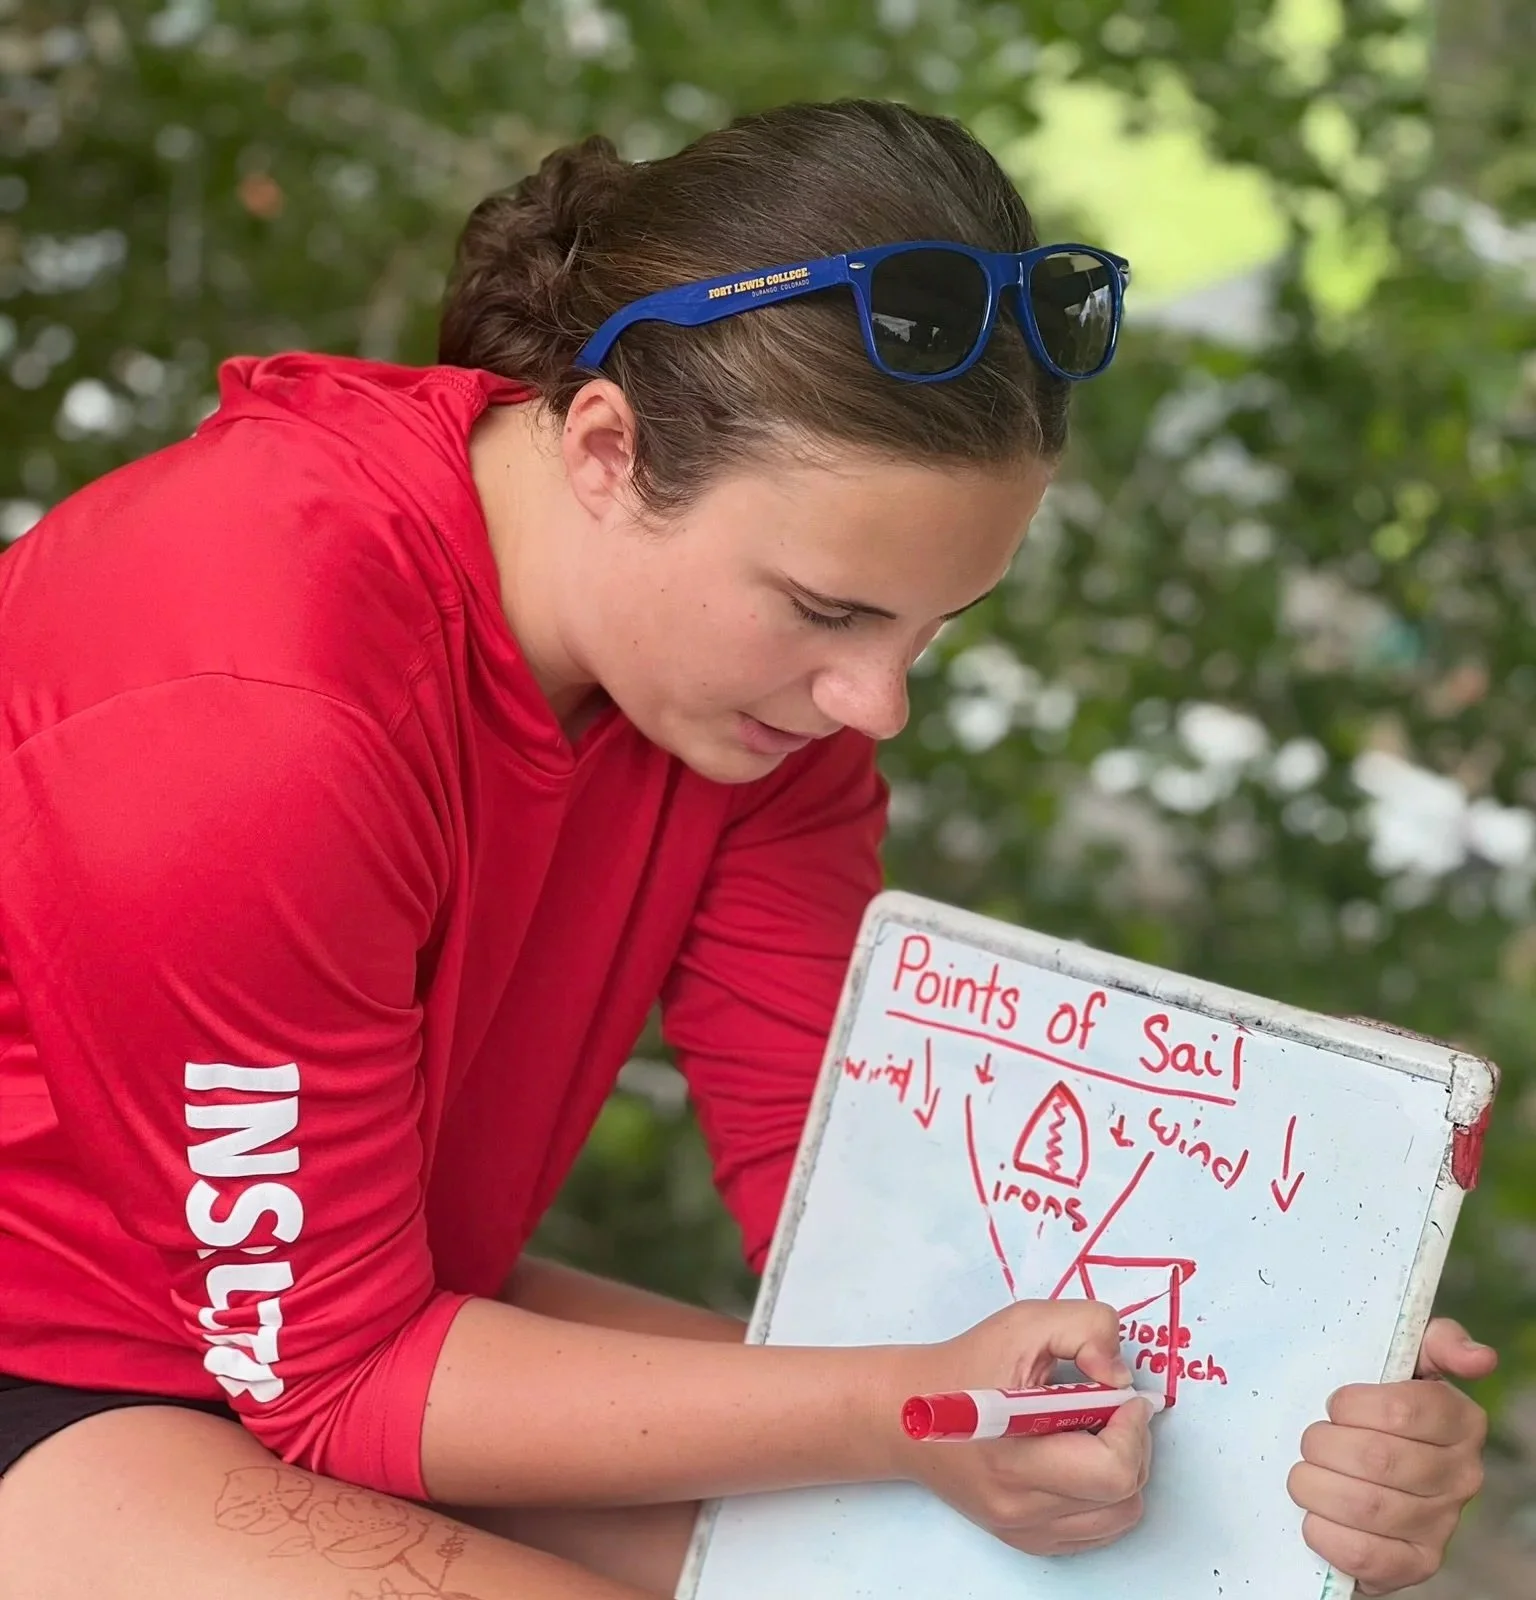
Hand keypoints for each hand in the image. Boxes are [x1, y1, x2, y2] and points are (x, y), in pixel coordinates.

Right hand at [887, 1298, 1152, 1557]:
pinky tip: (1081, 1458)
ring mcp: (1024, 1530)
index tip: (1121, 1395)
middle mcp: (1020, 1507)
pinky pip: (1098, 1531)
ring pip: (1118, 1517)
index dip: (1131, 1429)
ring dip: (1123, 1471)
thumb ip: (1084, 1328)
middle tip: (1110, 1408)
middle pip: (1123, 1496)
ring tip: (1095, 1432)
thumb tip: (1121, 1377)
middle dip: (1131, 1444)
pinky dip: (1106, 1496)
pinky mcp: (1027, 1540)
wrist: (908, 1415)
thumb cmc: (966, 1365)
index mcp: (1015, 1457)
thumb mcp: (1024, 1323)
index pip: (1111, 1471)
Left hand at [1288, 1317, 1497, 1593]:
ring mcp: (1441, 1525)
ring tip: (1305, 1476)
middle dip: (1324, 1446)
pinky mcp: (1414, 1564)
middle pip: (1377, 1459)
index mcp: (1460, 1420)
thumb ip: (1435, 1342)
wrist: (1358, 1471)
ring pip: (1367, 1507)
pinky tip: (1315, 1517)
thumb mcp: (1401, 1360)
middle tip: (1309, 1441)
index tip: (1333, 1405)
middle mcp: (1461, 1475)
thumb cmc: (1373, 1406)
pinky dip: (1327, 1534)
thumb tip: (1479, 1356)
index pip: (1401, 1410)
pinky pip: (1366, 1556)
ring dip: (1317, 1487)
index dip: (1351, 1406)